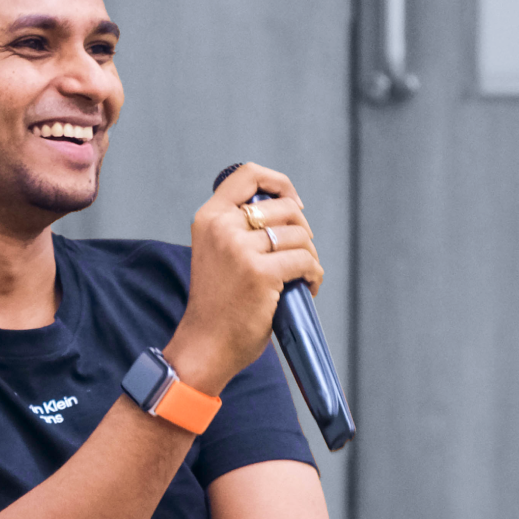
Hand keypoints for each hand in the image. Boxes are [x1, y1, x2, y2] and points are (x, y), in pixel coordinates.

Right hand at [166, 162, 322, 393]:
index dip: (280, 183)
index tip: (293, 205)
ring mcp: (240, 250)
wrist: (205, 344)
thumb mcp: (217, 251)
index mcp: (209, 217)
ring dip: (309, 256)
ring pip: (299, 236)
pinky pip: (305, 261)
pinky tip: (307, 288)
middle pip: (284, 207)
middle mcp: (222, 228)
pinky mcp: (260, 273)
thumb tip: (290, 209)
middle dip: (302, 230)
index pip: (247, 174)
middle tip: (299, 253)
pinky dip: (314, 274)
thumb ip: (240, 226)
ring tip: (302, 275)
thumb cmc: (218, 302)